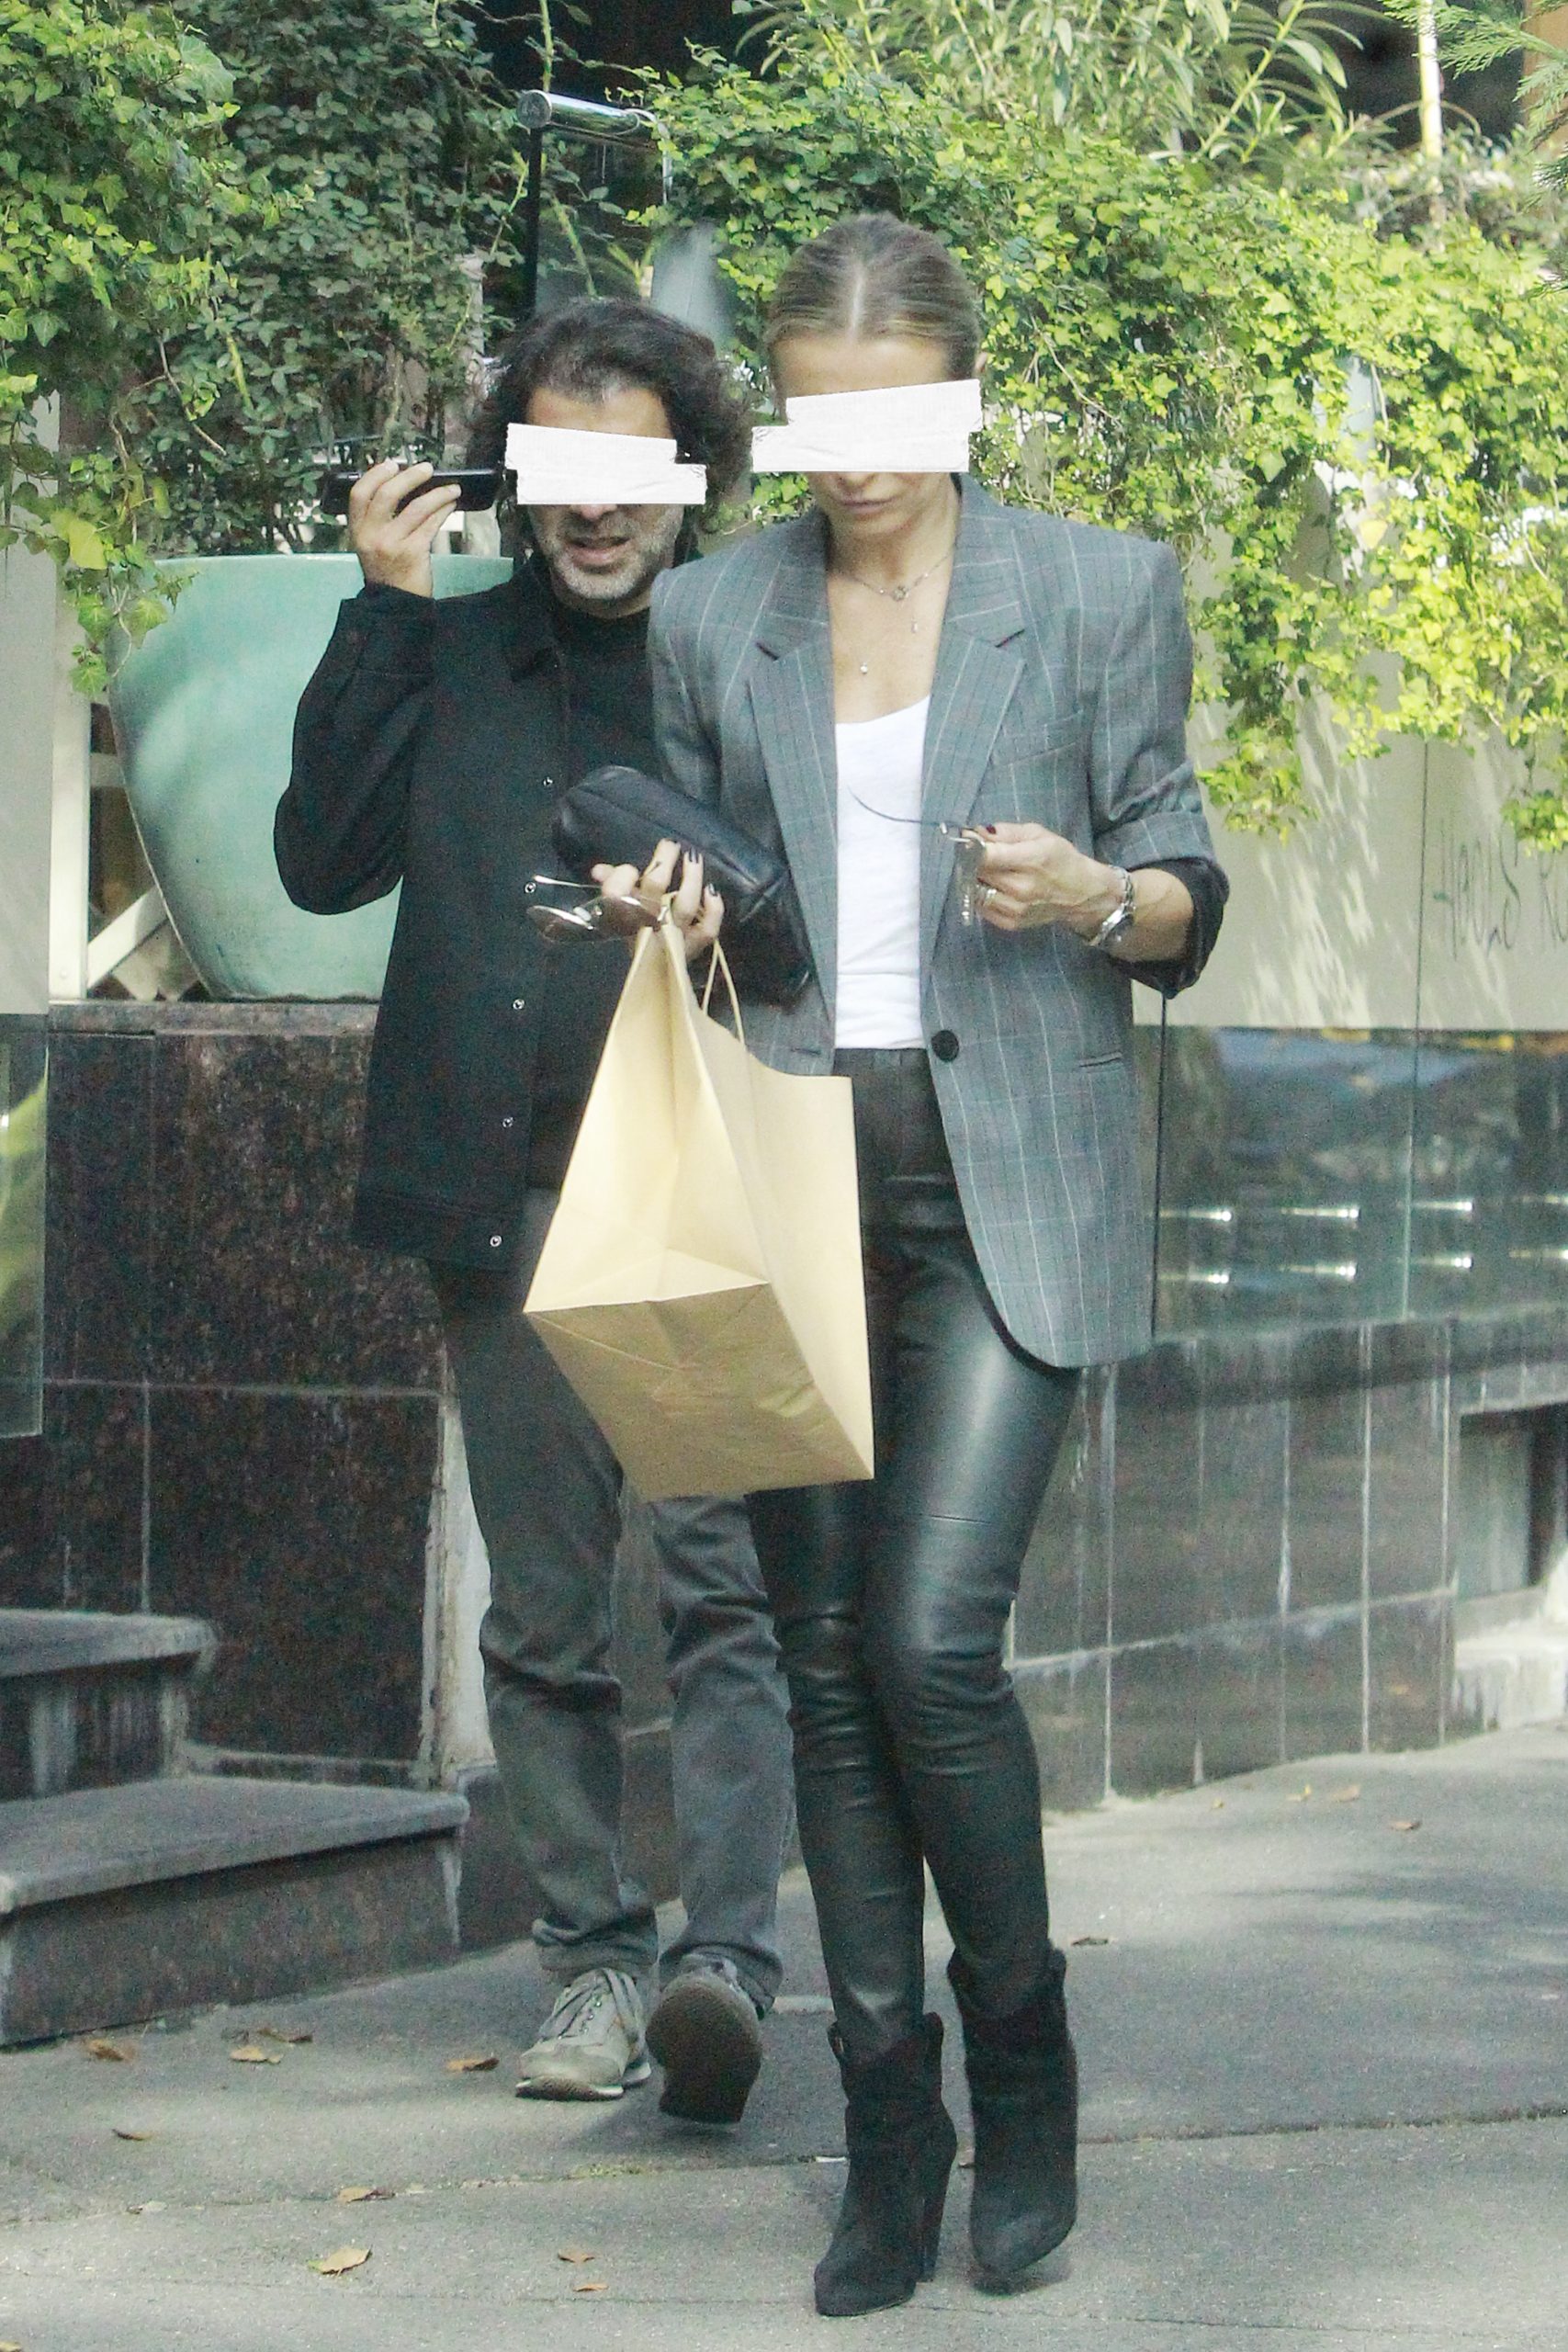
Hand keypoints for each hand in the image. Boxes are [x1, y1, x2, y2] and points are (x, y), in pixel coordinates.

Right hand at [348, 459, 460, 597]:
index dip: (375, 475)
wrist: (397, 605)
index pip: (359, 494)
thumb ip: (379, 520)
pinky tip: (451, 504)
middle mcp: (371, 536)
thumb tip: (403, 485)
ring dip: (437, 493)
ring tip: (452, 488)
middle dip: (409, 477)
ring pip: (416, 508)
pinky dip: (443, 510)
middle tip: (426, 468)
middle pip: (387, 495)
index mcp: (357, 531)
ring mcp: (392, 544)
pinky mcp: (413, 552)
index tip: (392, 464)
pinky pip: (431, 524)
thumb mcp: (372, 544)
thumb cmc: (388, 571)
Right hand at [591, 837, 723, 962]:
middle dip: (663, 862)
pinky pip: (707, 929)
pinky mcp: (694, 946)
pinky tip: (711, 890)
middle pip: (655, 889)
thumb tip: (599, 870)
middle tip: (671, 845)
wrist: (653, 970)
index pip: (617, 894)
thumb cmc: (635, 931)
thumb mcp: (619, 909)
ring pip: (685, 905)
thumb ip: (612, 885)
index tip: (630, 868)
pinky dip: (713, 909)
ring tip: (692, 857)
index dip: (622, 877)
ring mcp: (674, 938)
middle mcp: (648, 926)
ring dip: (690, 878)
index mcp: (624, 917)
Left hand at [973, 822, 1119, 936]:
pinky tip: (993, 888)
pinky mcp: (1011, 924)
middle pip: (977, 873)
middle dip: (971, 861)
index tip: (968, 840)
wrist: (1081, 893)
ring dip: (975, 880)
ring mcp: (1015, 909)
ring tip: (986, 872)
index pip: (986, 855)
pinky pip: (982, 908)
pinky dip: (981, 896)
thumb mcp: (1038, 835)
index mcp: (1031, 860)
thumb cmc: (1061, 859)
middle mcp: (1021, 888)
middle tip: (977, 855)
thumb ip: (1006, 832)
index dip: (970, 847)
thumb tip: (975, 832)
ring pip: (975, 891)